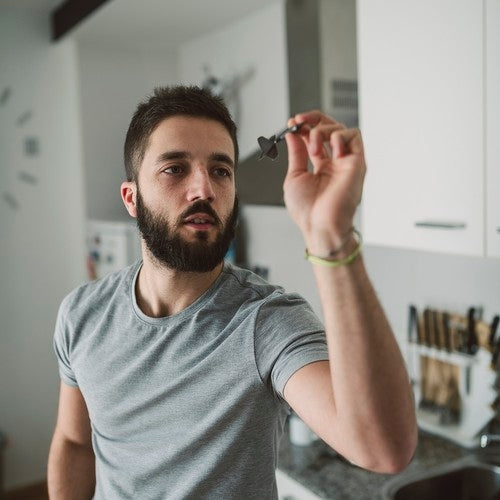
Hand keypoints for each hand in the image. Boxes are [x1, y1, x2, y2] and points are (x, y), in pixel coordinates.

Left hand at [283, 110, 365, 255]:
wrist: (319, 226)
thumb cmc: (307, 210)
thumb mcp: (295, 176)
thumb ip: (296, 153)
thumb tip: (293, 134)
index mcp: (321, 166)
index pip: (316, 137)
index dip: (305, 126)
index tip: (292, 122)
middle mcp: (336, 162)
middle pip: (329, 127)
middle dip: (313, 119)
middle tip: (299, 121)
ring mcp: (347, 162)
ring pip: (340, 129)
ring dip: (322, 131)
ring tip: (314, 149)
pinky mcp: (357, 163)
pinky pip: (354, 136)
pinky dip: (339, 136)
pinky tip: (330, 149)